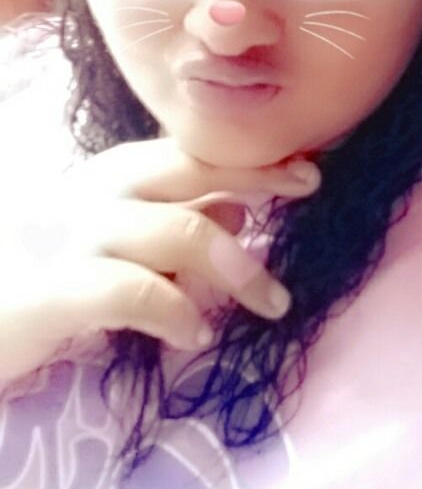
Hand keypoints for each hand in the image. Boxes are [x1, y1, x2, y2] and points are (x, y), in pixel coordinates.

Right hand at [0, 138, 321, 385]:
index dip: (255, 160)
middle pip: (192, 169)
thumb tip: (240, 213)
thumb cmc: (45, 269)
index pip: (195, 154)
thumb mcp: (116, 238)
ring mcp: (78, 238)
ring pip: (179, 232)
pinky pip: (134, 292)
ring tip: (272, 303)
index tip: (309, 172)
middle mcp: (100, 194)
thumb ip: (175, 222)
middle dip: (258, 179)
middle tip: (308, 190)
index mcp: (116, 177)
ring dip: (237, 267)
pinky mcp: (56, 291)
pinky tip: (195, 334)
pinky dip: (177, 311)